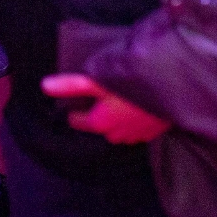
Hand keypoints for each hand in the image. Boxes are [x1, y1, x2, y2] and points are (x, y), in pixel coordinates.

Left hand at [42, 74, 169, 143]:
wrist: (171, 90)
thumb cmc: (131, 84)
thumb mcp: (97, 80)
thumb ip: (71, 85)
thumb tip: (44, 86)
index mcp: (101, 123)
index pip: (79, 121)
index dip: (74, 112)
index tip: (72, 106)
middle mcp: (117, 134)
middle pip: (99, 126)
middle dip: (96, 116)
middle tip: (97, 99)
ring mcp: (136, 135)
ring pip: (118, 130)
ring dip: (115, 119)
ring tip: (116, 102)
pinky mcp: (153, 132)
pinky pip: (136, 129)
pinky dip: (133, 120)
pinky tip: (136, 107)